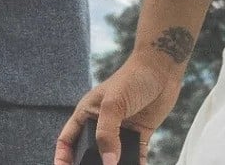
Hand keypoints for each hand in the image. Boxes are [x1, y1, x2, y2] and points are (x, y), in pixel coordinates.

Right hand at [54, 49, 182, 164]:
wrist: (162, 69)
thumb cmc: (133, 78)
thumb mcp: (113, 104)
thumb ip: (107, 134)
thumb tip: (108, 163)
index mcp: (87, 113)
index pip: (67, 140)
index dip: (62, 157)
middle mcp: (101, 124)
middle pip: (89, 153)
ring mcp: (120, 131)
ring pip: (113, 159)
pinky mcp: (139, 135)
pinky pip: (136, 158)